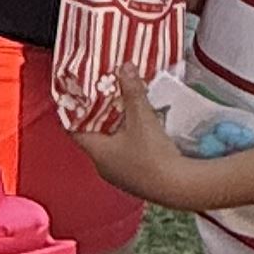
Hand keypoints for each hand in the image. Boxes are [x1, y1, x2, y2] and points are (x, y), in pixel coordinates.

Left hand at [71, 65, 201, 207]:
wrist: (179, 187)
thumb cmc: (154, 155)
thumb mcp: (142, 118)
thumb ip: (132, 91)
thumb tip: (124, 67)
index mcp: (97, 152)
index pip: (74, 130)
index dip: (74, 112)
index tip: (77, 96)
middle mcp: (102, 166)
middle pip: (92, 137)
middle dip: (97, 117)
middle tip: (102, 97)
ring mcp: (118, 176)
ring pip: (109, 147)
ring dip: (113, 130)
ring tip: (121, 110)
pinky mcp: (134, 180)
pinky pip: (123, 156)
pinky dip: (126, 142)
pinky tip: (138, 131)